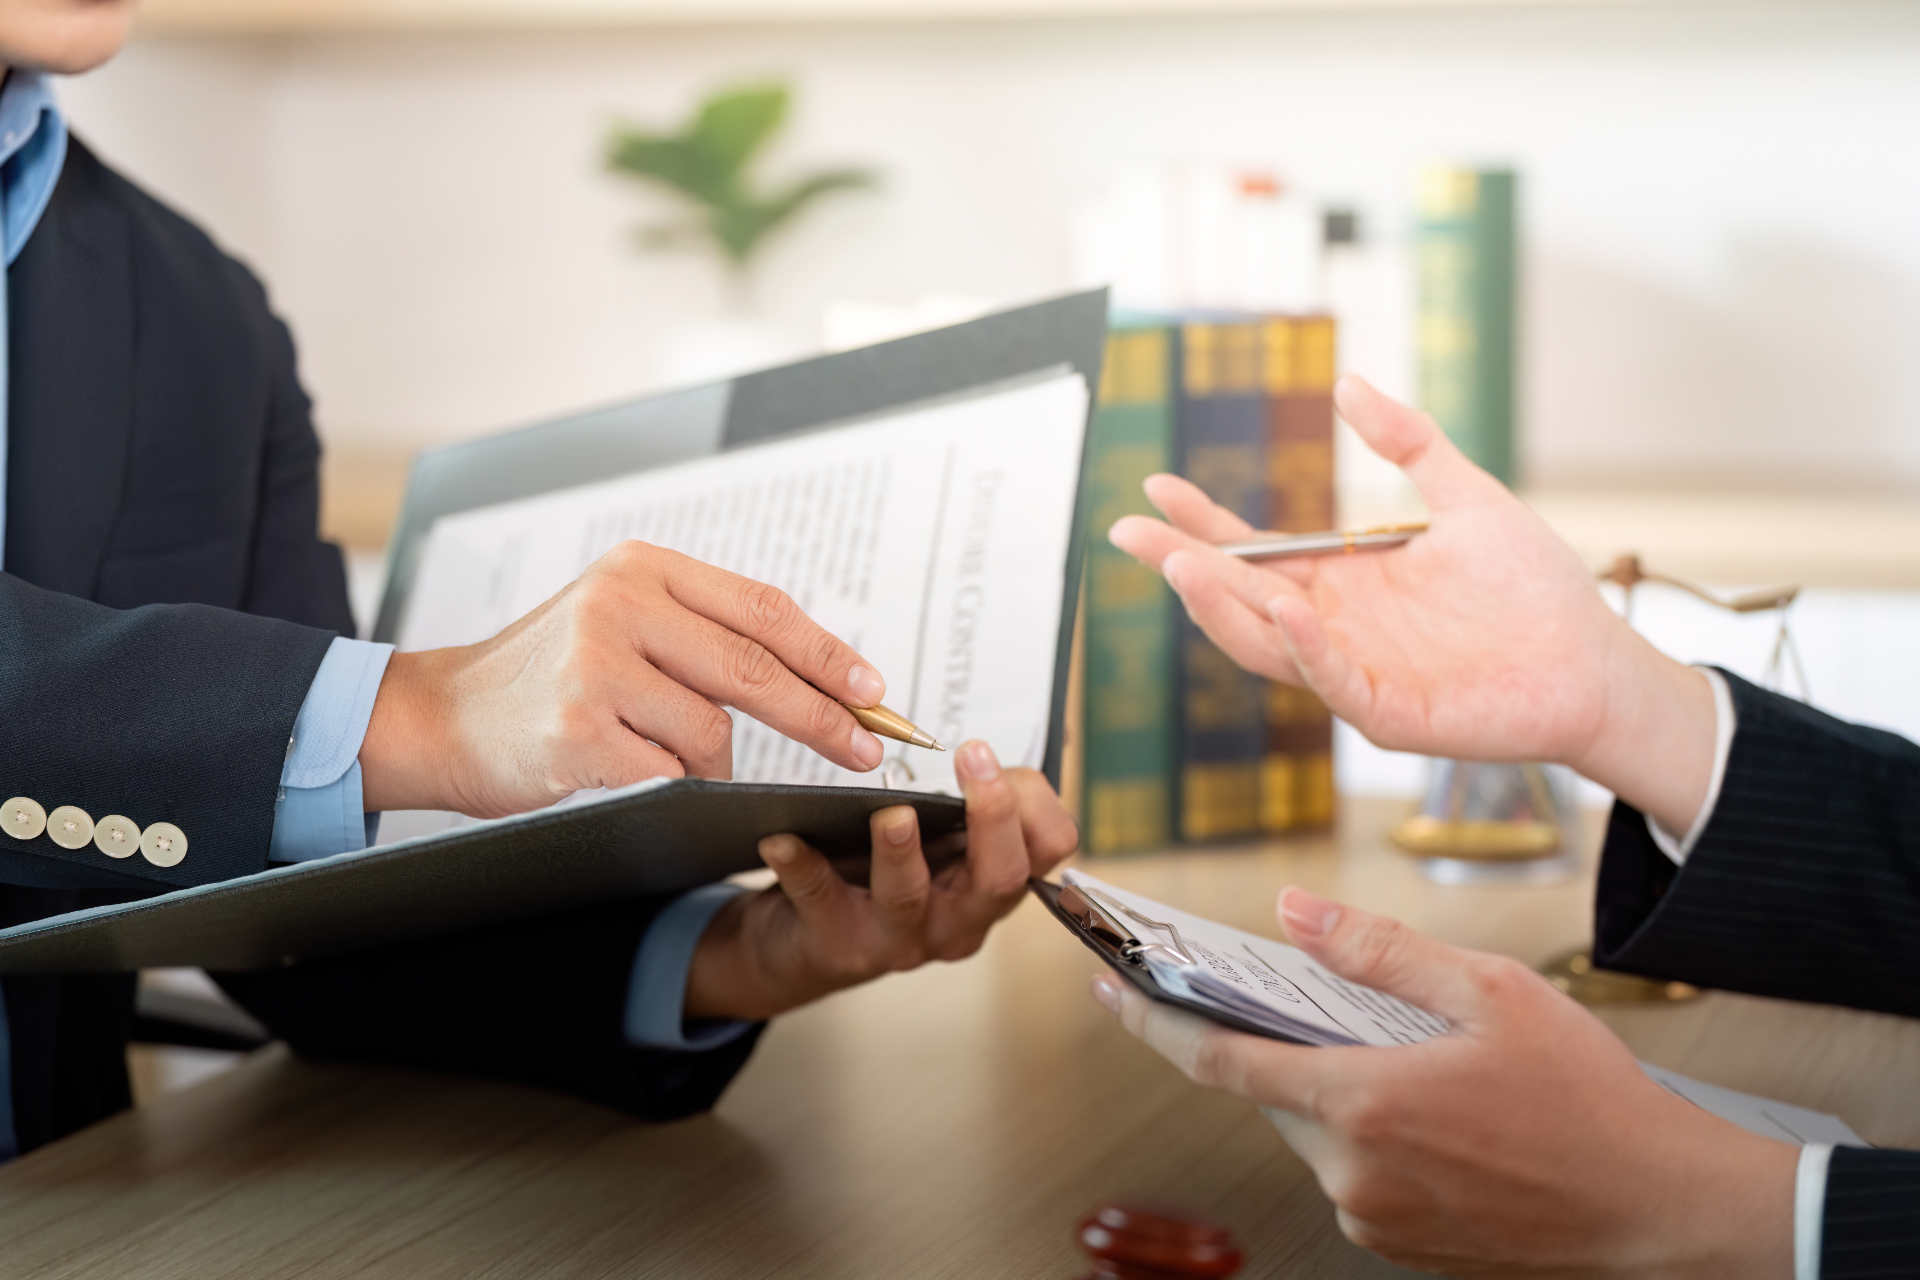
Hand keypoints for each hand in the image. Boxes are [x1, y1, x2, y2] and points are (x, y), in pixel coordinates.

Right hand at [360, 540, 889, 815]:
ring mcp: (595, 665)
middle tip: (865, 750)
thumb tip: (822, 677)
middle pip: (755, 667)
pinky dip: (669, 786)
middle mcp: (620, 603)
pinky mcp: (578, 728)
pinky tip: (629, 774)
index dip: (827, 653)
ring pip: (712, 731)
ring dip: (710, 763)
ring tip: (659, 756)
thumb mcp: (621, 621)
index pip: (762, 609)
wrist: (441, 717)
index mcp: (643, 567)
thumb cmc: (548, 678)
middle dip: (823, 716)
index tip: (874, 690)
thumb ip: (702, 633)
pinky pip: (668, 773)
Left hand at [683, 740, 1078, 1020]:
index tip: (995, 754)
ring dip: (901, 852)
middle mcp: (957, 920)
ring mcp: (898, 939)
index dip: (1035, 805)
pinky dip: (801, 866)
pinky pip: (820, 900)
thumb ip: (970, 800)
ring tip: (892, 813)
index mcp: (990, 884)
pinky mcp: (838, 944)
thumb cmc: (880, 871)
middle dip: (992, 817)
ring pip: (910, 897)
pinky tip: (782, 838)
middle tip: (974, 757)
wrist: (803, 938)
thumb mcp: (940, 838)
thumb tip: (1000, 746)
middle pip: (998, 879)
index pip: (1047, 851)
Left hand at [1093, 889, 1795, 1278]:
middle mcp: (1352, 1172)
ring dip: (1326, 1084)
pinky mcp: (1399, 1243)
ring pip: (1311, 1130)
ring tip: (1400, 1051)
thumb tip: (1296, 914)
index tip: (1108, 986)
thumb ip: (1378, 951)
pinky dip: (1360, 1127)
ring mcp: (1372, 1217)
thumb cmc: (1589, 1100)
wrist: (1662, 1208)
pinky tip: (1425, 1105)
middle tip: (1297, 995)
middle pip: (1268, 1092)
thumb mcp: (1491, 992)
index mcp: (1362, 1104)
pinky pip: (1350, 1170)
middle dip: (1269, 1042)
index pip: (1218, 1060)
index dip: (1153, 1018)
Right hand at [1108, 375, 1715, 833]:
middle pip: (1238, 598)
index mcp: (1343, 583)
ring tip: (1181, 565)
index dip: (1203, 523)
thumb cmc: (1534, 590)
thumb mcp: (1466, 496)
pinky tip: (1283, 607)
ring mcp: (1356, 673)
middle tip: (1128, 530)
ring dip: (1221, 608)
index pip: (1254, 553)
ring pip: (1265, 645)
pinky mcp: (1390, 713)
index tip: (1157, 484)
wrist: (1595, 661)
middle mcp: (1335, 630)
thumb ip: (1408, 442)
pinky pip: (1334, 681)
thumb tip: (1347, 383)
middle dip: (1180, 565)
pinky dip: (1305, 649)